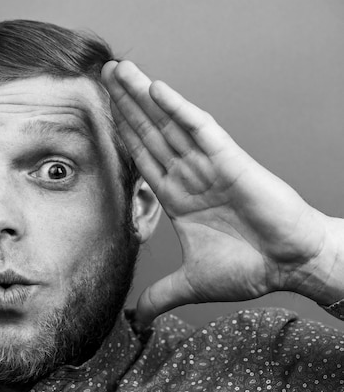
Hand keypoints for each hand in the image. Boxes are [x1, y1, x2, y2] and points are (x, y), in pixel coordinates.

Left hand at [101, 60, 343, 325]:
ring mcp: (208, 163)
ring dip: (143, 97)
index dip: (120, 134)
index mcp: (178, 195)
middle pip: (149, 131)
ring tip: (120, 70)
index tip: (100, 113)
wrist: (291, 265)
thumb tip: (135, 322)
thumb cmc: (250, 267)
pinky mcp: (231, 160)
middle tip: (102, 75)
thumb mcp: (190, 284)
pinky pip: (201, 129)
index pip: (141, 157)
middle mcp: (189, 173)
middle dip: (125, 104)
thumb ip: (160, 297)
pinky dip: (179, 109)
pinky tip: (157, 89)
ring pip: (169, 123)